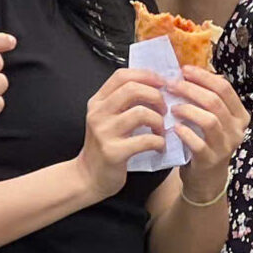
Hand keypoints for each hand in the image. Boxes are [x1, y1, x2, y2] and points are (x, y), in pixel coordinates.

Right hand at [79, 67, 172, 198]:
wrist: (88, 177)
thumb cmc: (104, 146)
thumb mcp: (107, 119)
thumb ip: (123, 102)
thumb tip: (155, 86)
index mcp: (97, 102)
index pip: (122, 75)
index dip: (146, 75)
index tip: (162, 83)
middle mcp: (98, 114)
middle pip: (133, 89)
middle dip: (156, 96)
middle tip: (164, 109)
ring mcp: (104, 132)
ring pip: (141, 113)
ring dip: (159, 120)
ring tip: (161, 130)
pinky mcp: (113, 152)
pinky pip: (145, 140)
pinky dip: (159, 142)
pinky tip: (159, 146)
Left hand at [167, 66, 248, 202]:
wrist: (206, 177)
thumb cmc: (206, 141)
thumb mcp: (213, 119)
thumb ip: (206, 98)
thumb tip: (187, 72)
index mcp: (240, 115)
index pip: (225, 88)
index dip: (204, 76)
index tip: (184, 70)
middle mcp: (237, 130)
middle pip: (215, 101)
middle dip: (191, 89)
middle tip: (172, 85)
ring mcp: (225, 146)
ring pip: (209, 120)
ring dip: (188, 109)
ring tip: (172, 106)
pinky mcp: (211, 160)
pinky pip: (198, 143)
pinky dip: (185, 132)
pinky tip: (175, 127)